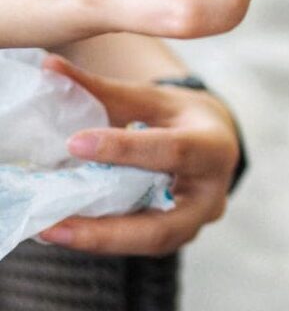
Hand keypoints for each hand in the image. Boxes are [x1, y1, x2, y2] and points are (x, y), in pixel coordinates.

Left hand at [38, 55, 239, 255]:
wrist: (215, 140)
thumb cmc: (180, 114)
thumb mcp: (149, 97)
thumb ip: (102, 89)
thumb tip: (50, 66)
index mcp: (214, 145)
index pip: (171, 150)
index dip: (124, 149)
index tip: (74, 142)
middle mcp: (213, 192)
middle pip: (162, 224)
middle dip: (106, 231)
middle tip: (52, 226)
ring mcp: (199, 220)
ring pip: (151, 242)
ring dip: (99, 241)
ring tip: (51, 232)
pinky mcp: (181, 235)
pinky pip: (143, 244)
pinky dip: (105, 239)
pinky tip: (67, 230)